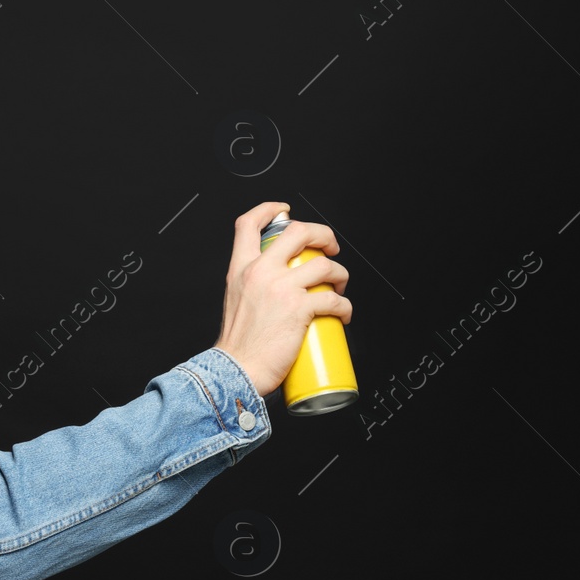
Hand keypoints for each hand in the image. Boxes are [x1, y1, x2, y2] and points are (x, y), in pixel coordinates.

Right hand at [211, 202, 351, 397]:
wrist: (235, 371)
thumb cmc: (237, 345)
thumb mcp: (234, 301)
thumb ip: (251, 287)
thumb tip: (276, 286)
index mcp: (240, 268)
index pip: (248, 223)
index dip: (269, 209)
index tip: (285, 211)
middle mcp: (260, 272)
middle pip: (299, 232)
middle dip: (323, 235)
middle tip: (330, 248)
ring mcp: (280, 288)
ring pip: (325, 265)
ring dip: (341, 274)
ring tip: (340, 287)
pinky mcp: (299, 309)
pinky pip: (333, 299)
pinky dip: (345, 306)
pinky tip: (343, 313)